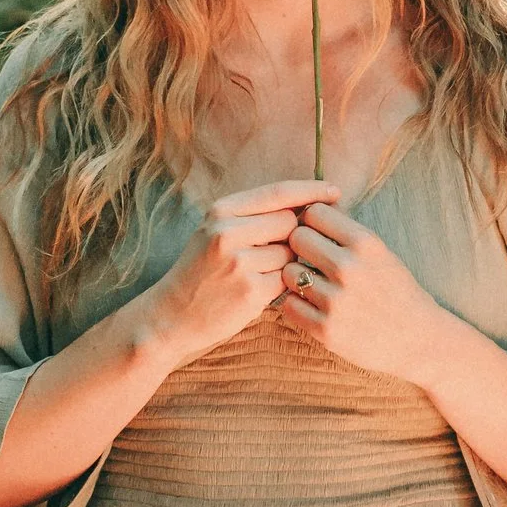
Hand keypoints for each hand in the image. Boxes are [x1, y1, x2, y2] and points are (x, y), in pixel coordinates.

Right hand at [141, 181, 337, 363]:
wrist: (171, 315)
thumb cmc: (200, 272)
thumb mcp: (215, 232)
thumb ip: (252, 217)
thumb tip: (304, 206)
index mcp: (221, 211)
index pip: (278, 192)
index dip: (311, 191)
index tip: (335, 192)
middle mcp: (229, 232)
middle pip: (290, 223)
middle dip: (293, 237)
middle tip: (275, 253)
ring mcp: (240, 262)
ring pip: (290, 254)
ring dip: (286, 265)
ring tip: (259, 275)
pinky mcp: (251, 291)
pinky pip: (286, 281)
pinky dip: (281, 286)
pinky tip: (260, 292)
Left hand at [276, 204, 450, 386]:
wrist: (419, 341)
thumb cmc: (396, 292)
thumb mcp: (381, 253)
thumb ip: (347, 233)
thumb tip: (309, 208)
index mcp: (366, 243)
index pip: (314, 213)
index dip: (310, 222)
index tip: (315, 234)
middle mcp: (349, 269)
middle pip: (296, 238)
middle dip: (298, 247)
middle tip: (308, 260)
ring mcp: (336, 301)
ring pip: (288, 273)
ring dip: (295, 278)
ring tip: (311, 286)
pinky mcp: (326, 330)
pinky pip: (289, 305)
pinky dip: (296, 305)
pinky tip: (310, 307)